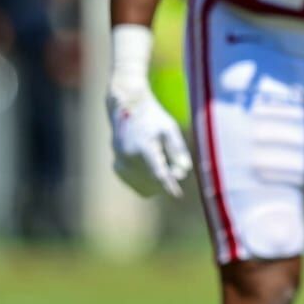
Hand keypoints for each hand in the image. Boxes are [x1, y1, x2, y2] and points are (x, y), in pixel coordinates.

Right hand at [107, 83, 192, 197]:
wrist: (128, 109)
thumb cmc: (153, 118)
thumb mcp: (169, 128)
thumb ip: (177, 148)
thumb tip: (185, 170)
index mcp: (144, 147)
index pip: (157, 171)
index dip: (168, 184)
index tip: (177, 195)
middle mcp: (129, 157)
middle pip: (152, 181)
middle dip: (166, 179)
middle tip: (176, 169)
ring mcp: (120, 162)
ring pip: (142, 186)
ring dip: (155, 183)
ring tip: (162, 163)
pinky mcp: (118, 167)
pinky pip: (134, 184)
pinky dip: (145, 181)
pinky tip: (150, 167)